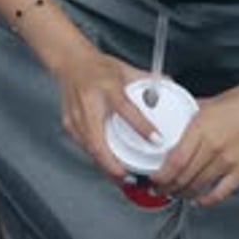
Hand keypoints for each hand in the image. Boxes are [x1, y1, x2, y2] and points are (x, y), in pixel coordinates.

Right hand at [56, 42, 157, 180]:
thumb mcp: (124, 69)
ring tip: (122, 177)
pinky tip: (107, 165)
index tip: (156, 140)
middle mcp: (90, 104)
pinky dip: (97, 158)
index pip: (126, 109)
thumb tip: (168, 84)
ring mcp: (76, 117)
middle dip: (113, 166)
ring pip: (91, 150)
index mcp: (106, 87)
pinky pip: (84, 147)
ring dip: (105, 167)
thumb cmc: (97, 66)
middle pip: (99, 143)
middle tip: (130, 177)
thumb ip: (145, 79)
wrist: (70, 61)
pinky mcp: (70, 125)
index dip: (142, 127)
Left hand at [151, 72, 238, 205]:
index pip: (175, 159)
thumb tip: (180, 114)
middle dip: (168, 186)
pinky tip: (201, 199)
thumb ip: (195, 110)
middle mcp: (214, 145)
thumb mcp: (216, 99)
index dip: (161, 174)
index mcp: (203, 125)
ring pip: (200, 185)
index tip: (154, 177)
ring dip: (184, 193)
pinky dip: (208, 198)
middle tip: (161, 188)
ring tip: (176, 193)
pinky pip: (222, 191)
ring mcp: (230, 160)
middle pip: (184, 176)